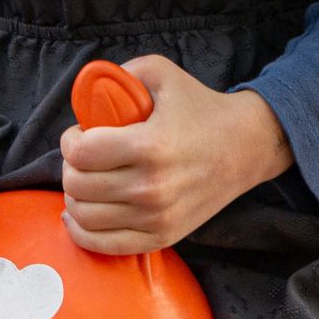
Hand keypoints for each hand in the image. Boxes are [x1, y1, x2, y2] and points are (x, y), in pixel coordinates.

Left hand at [61, 56, 291, 253]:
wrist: (247, 147)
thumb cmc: (201, 108)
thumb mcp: (161, 73)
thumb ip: (119, 74)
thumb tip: (86, 92)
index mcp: (150, 145)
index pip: (81, 152)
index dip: (70, 140)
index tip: (80, 134)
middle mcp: (152, 186)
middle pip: (78, 185)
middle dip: (70, 166)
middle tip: (83, 156)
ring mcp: (156, 217)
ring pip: (84, 216)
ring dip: (75, 196)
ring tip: (86, 180)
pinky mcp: (162, 236)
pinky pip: (104, 245)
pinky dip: (81, 231)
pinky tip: (78, 214)